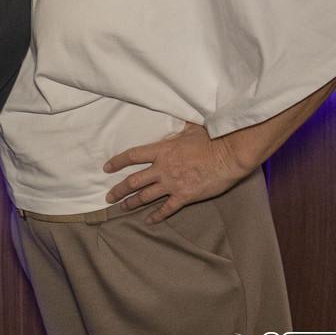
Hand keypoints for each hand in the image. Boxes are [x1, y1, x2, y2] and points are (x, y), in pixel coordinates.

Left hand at [103, 122, 248, 222]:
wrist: (228, 157)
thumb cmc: (212, 139)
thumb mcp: (192, 128)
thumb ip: (180, 125)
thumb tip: (179, 114)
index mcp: (162, 151)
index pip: (132, 156)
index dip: (117, 162)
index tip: (107, 168)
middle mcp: (163, 169)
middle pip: (133, 181)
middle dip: (119, 190)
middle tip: (109, 197)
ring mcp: (172, 184)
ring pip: (145, 196)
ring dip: (132, 203)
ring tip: (122, 208)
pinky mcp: (184, 197)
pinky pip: (166, 209)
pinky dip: (156, 215)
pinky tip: (149, 220)